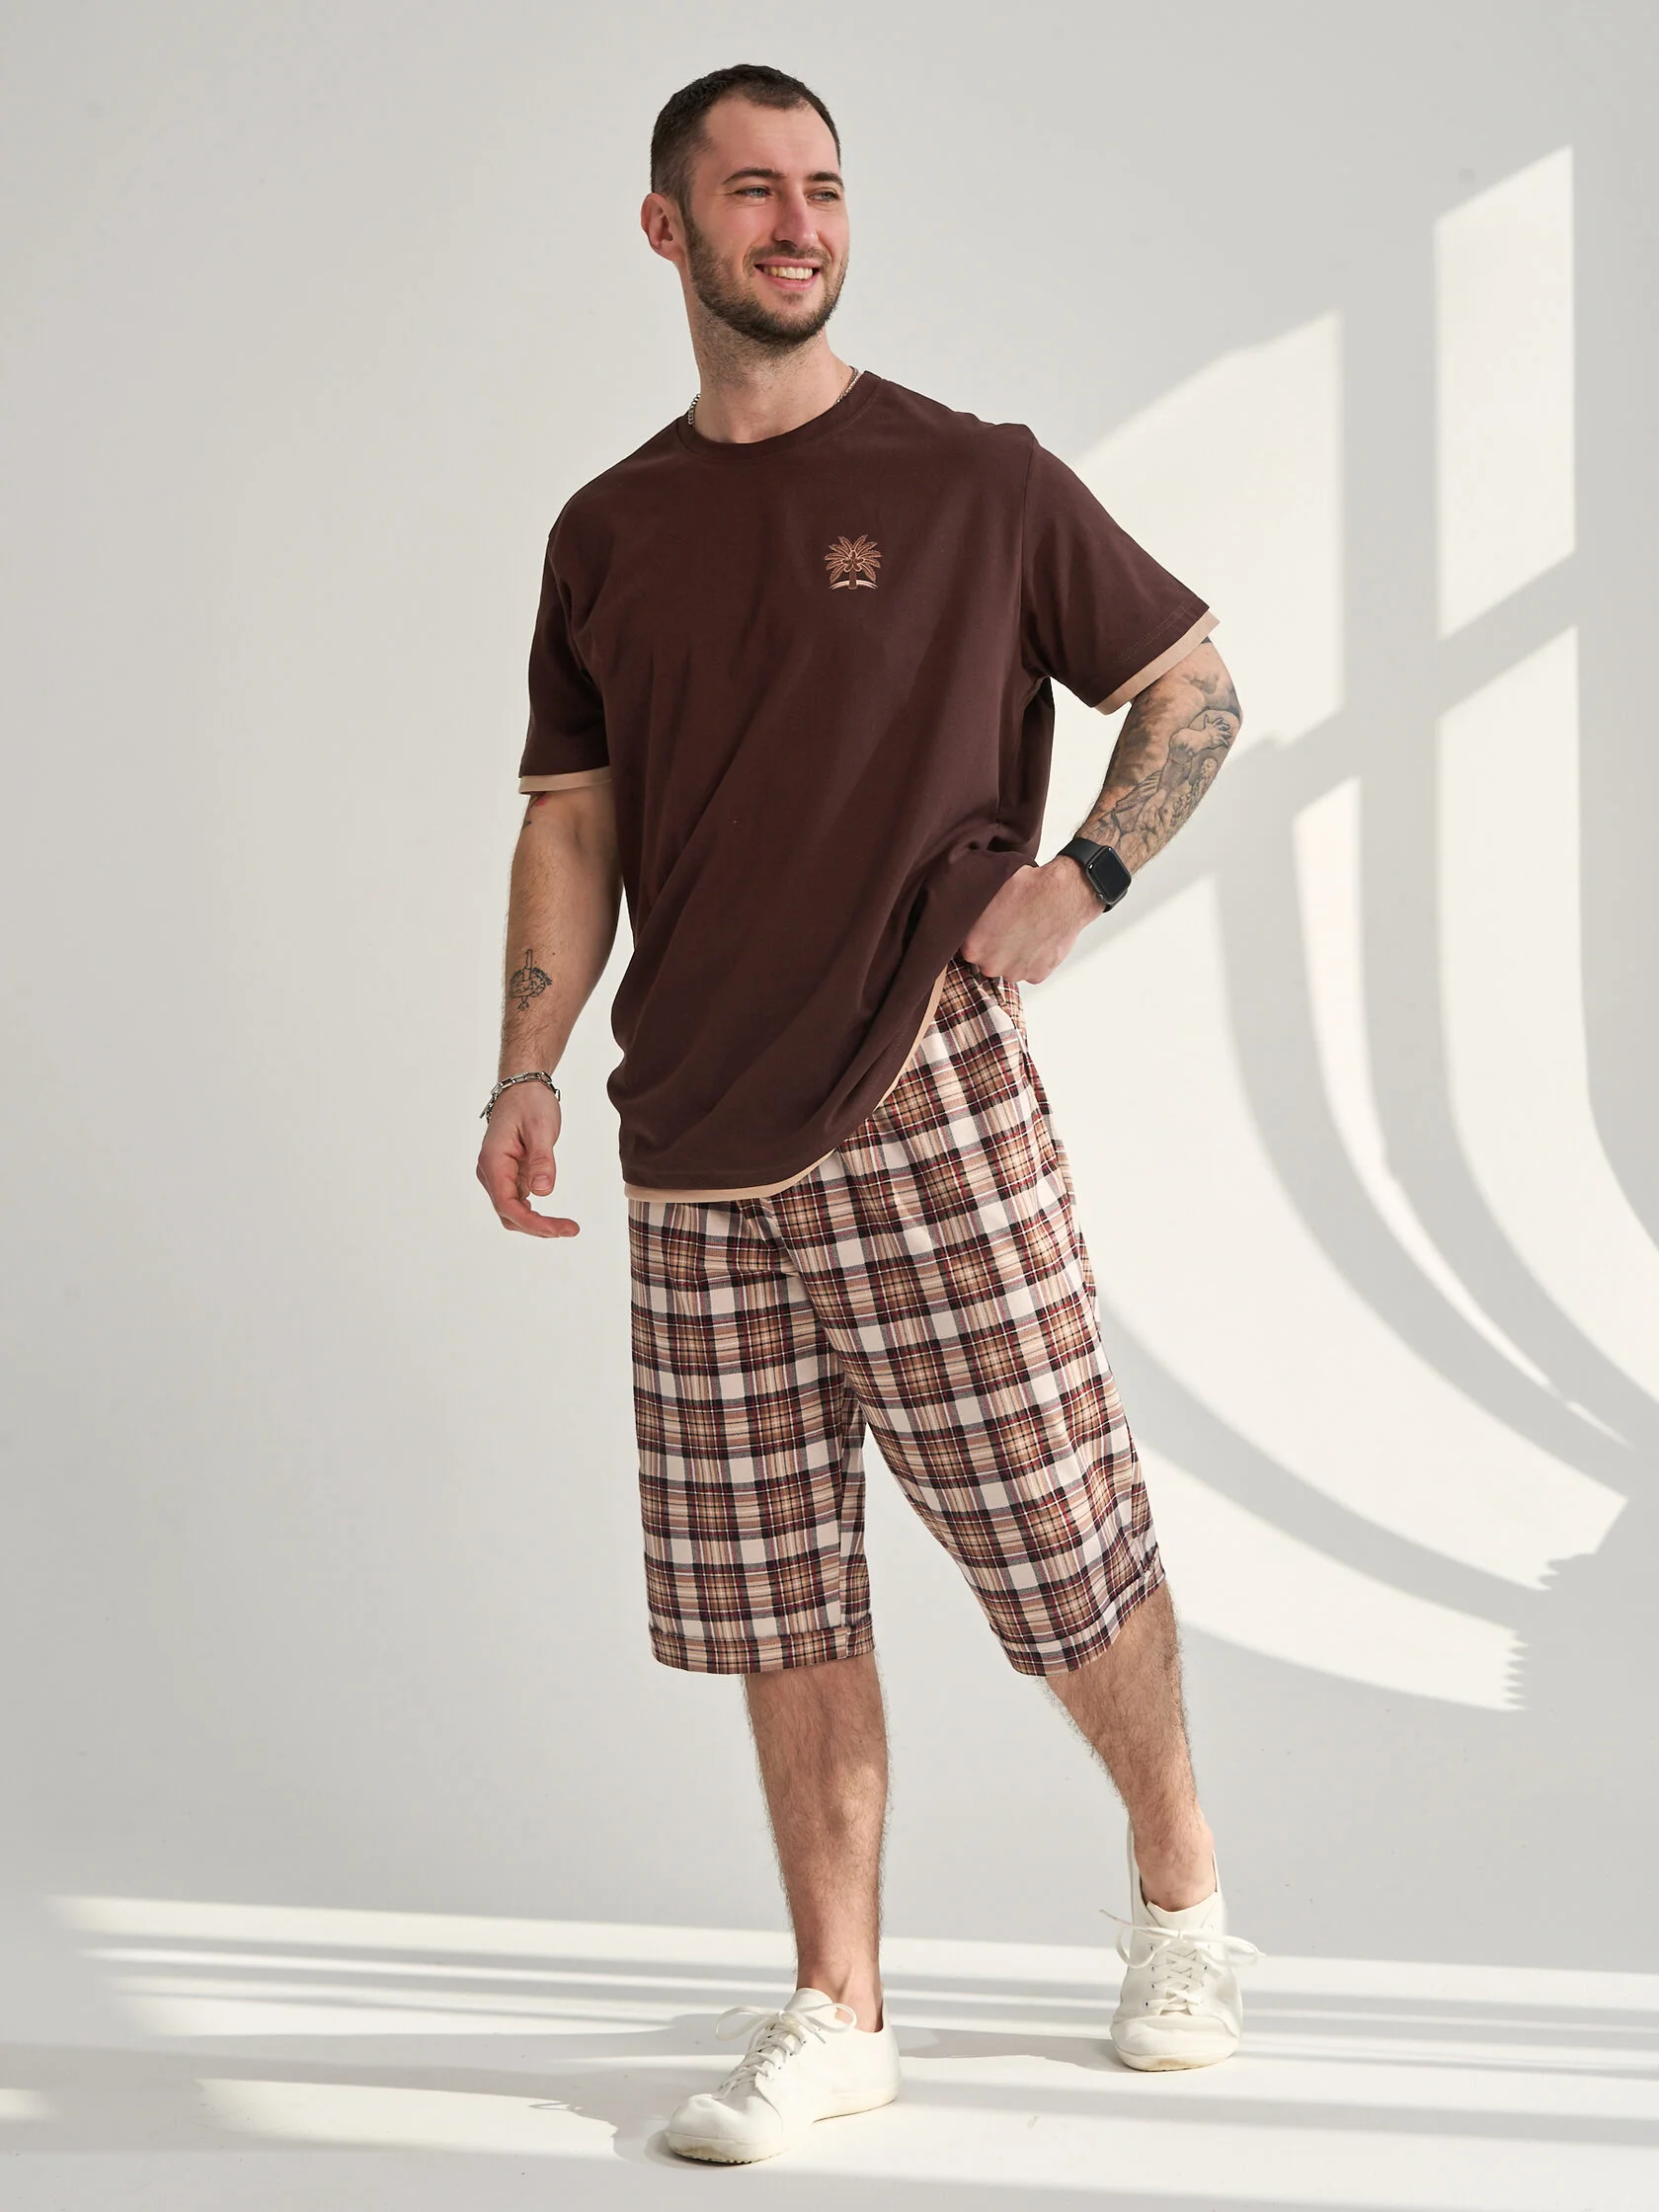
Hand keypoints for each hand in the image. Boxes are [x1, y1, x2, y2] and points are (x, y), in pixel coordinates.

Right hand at [475, 1087, 577, 1237]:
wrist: (521, 1088)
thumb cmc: (530, 1103)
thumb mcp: (541, 1128)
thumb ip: (541, 1160)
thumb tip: (542, 1192)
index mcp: (494, 1162)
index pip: (507, 1205)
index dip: (532, 1223)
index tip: (559, 1229)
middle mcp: (491, 1173)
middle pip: (508, 1214)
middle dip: (537, 1227)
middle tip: (570, 1229)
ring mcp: (498, 1176)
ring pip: (512, 1212)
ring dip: (536, 1224)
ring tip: (566, 1227)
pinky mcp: (509, 1176)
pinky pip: (517, 1202)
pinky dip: (535, 1214)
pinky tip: (555, 1218)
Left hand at [959, 858, 1102, 983]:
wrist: (1063, 894)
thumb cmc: (1027, 888)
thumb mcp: (986, 890)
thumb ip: (969, 909)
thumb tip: (957, 909)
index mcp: (973, 947)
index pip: (966, 946)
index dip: (978, 933)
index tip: (987, 924)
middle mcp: (992, 965)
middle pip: (987, 960)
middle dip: (995, 946)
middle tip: (1008, 925)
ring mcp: (1016, 973)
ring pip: (1009, 966)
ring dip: (1015, 953)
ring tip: (1026, 929)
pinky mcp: (1038, 975)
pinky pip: (1030, 969)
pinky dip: (1034, 957)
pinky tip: (1038, 937)